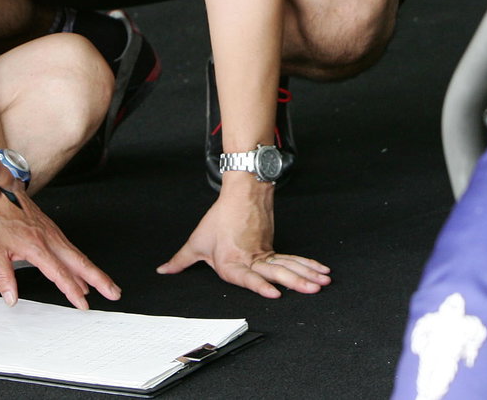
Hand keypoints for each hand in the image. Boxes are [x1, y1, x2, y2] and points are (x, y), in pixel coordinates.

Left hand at [0, 197, 121, 308]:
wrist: (3, 195)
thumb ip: (4, 277)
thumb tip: (11, 298)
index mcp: (37, 247)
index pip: (60, 273)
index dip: (72, 290)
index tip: (82, 304)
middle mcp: (51, 240)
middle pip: (81, 263)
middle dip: (100, 280)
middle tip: (114, 292)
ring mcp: (55, 236)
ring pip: (80, 257)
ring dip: (95, 273)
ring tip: (107, 287)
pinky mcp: (55, 233)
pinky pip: (73, 251)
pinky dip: (82, 265)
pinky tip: (83, 275)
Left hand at [156, 179, 330, 297]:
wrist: (241, 192)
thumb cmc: (220, 218)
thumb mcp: (197, 242)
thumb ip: (181, 261)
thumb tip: (163, 270)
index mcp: (231, 262)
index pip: (248, 277)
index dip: (261, 285)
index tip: (275, 292)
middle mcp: (251, 260)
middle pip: (277, 271)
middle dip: (298, 281)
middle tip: (314, 288)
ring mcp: (265, 252)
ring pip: (289, 265)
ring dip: (308, 273)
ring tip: (323, 282)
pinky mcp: (273, 247)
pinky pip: (292, 259)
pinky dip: (307, 265)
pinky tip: (320, 271)